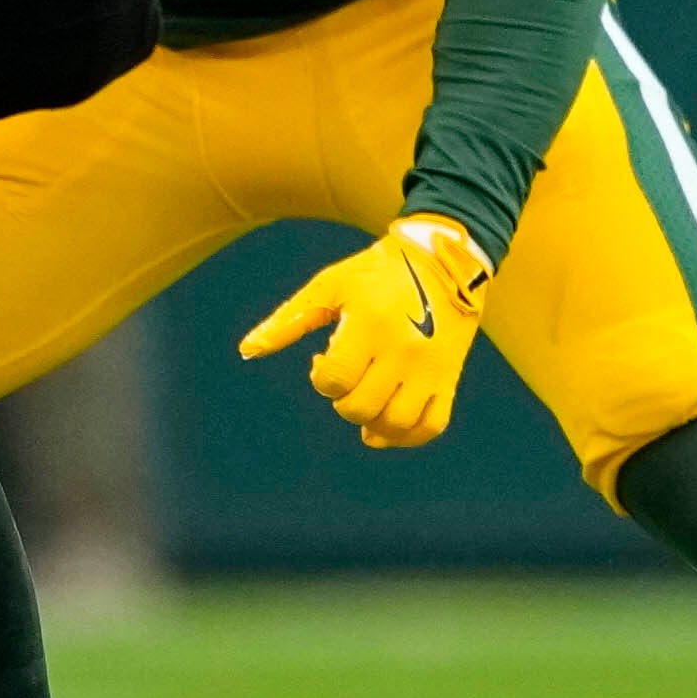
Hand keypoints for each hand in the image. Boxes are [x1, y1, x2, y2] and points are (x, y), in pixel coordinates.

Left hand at [241, 215, 494, 449]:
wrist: (444, 260)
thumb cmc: (377, 272)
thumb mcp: (330, 286)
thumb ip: (288, 320)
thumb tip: (247, 350)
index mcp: (371, 324)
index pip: (335, 379)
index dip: (321, 378)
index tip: (323, 359)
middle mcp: (404, 350)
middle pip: (361, 407)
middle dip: (343, 400)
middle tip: (347, 378)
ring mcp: (431, 366)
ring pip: (396, 423)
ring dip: (371, 423)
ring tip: (365, 402)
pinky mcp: (449, 376)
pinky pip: (431, 425)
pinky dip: (407, 437)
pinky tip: (388, 427)